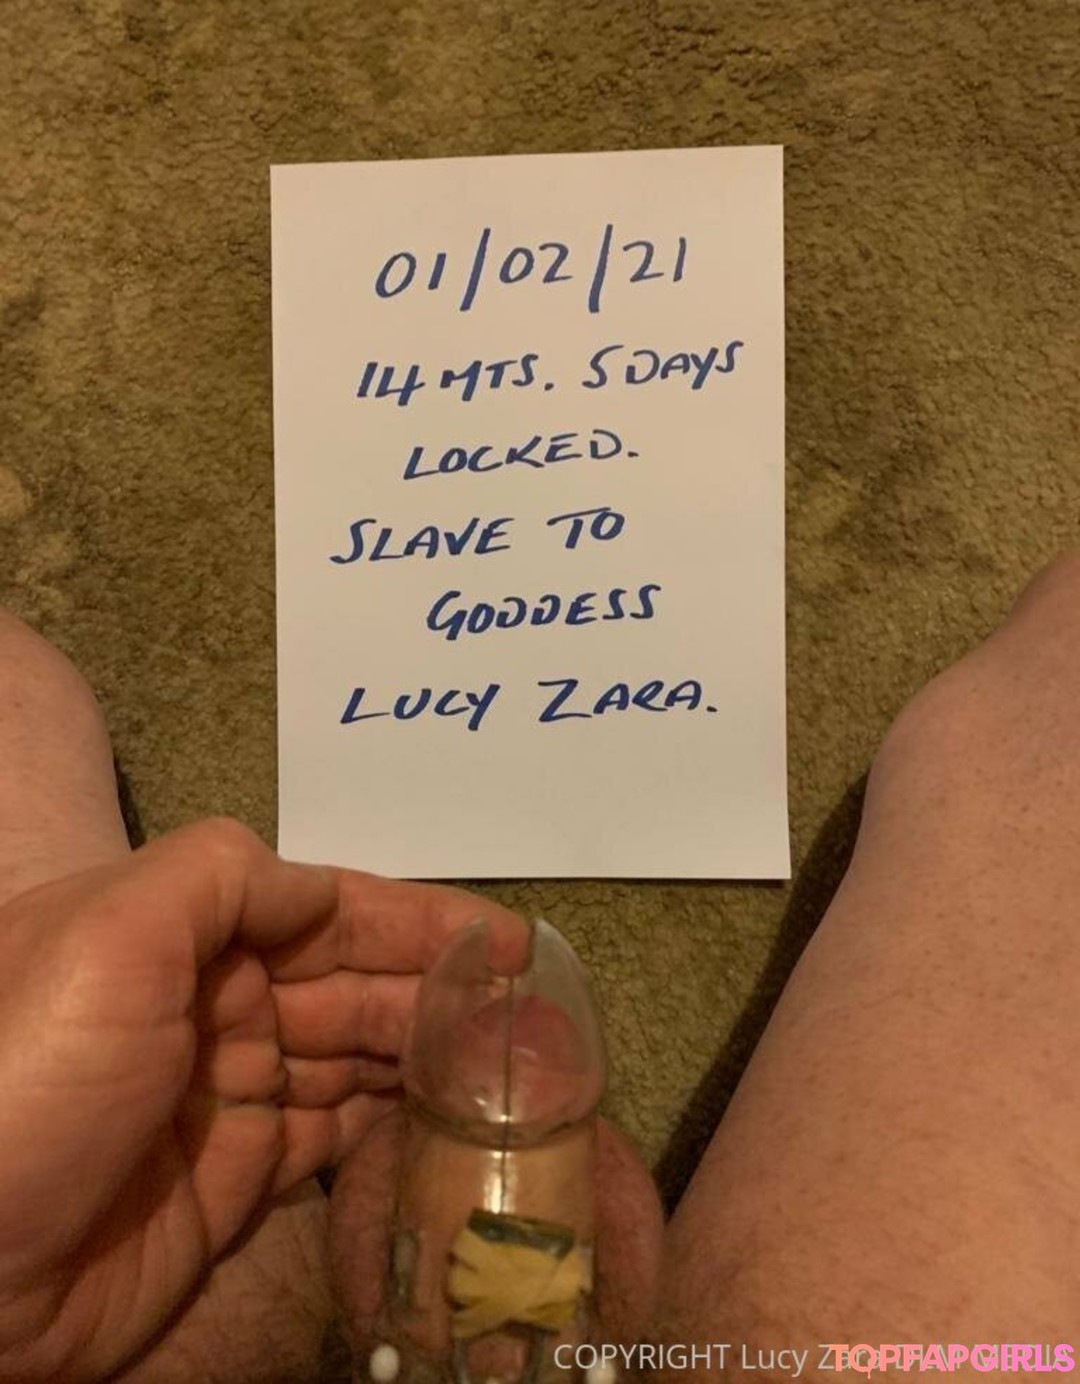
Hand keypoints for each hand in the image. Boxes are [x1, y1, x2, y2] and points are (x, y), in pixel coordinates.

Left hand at [0, 818, 522, 1382]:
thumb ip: (222, 877)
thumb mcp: (112, 935)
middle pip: (358, 983)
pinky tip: (455, 1113)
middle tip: (536, 1011)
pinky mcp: (241, 1177)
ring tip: (520, 1061)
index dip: (421, 920)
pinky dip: (398, 1120)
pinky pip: (339, 1134)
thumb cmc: (35, 1080)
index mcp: (190, 936)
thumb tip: (320, 887)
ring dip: (436, 1052)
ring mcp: (234, 1093)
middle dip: (445, 989)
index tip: (508, 938)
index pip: (331, 911)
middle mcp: (219, 1005)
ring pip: (360, 1056)